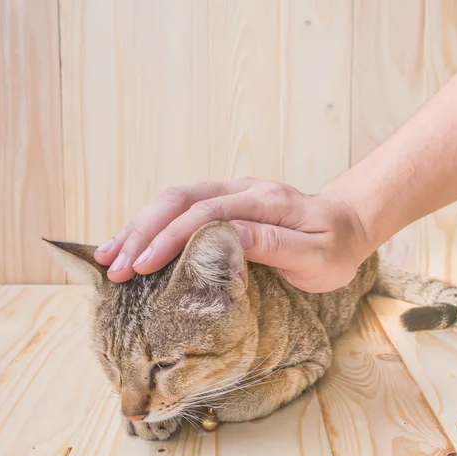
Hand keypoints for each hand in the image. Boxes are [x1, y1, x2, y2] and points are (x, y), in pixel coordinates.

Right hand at [93, 178, 369, 292]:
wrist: (348, 224)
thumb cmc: (335, 247)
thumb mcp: (316, 256)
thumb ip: (274, 245)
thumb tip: (226, 236)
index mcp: (265, 202)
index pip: (205, 214)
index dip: (169, 238)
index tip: (141, 266)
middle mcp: (242, 190)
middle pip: (179, 200)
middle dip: (141, 231)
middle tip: (112, 266)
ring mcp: (232, 193)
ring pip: (174, 201)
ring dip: (138, 226)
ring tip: (108, 254)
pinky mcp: (226, 203)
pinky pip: (182, 209)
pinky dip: (153, 226)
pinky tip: (133, 243)